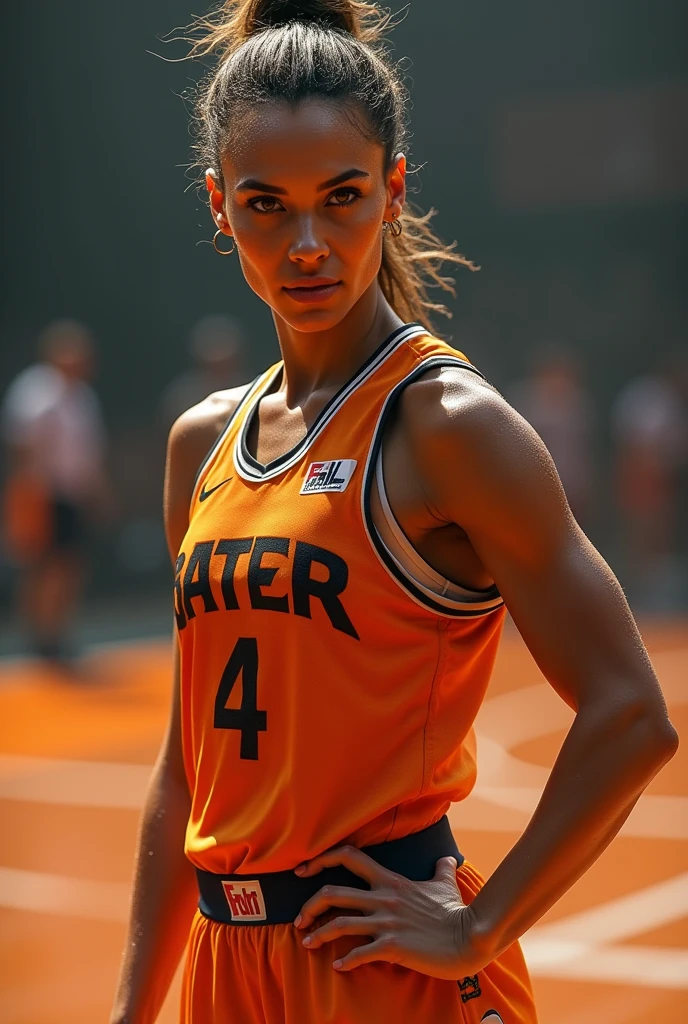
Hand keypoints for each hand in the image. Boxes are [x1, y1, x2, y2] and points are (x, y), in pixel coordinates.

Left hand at [293, 845, 482, 978]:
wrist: (470, 937)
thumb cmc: (456, 912)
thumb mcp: (445, 883)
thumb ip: (440, 869)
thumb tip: (447, 859)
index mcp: (390, 879)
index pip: (348, 856)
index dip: (321, 859)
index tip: (303, 870)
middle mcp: (383, 897)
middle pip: (333, 893)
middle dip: (309, 905)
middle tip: (299, 919)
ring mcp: (387, 921)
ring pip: (340, 924)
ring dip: (318, 934)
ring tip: (307, 943)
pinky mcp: (393, 945)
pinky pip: (360, 953)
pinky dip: (345, 960)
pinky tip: (338, 966)